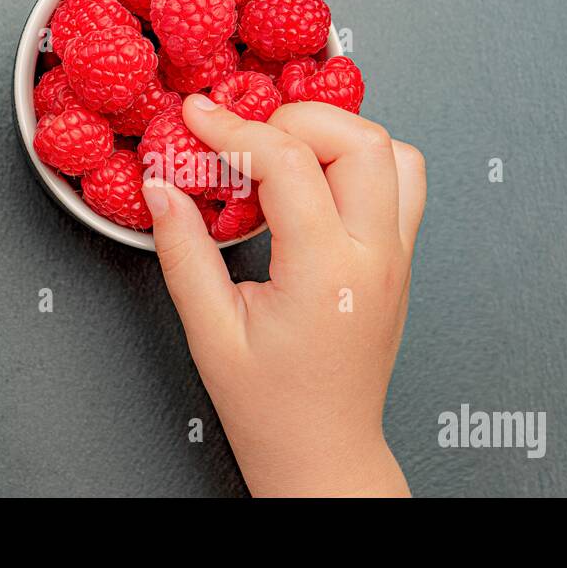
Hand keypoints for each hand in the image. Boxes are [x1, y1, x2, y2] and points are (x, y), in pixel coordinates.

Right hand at [143, 96, 425, 496]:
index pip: (289, 163)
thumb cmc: (272, 406)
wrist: (323, 449)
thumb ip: (184, 251)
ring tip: (284, 153)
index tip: (198, 119)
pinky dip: (363, 160)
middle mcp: (374, 256)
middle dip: (294, 118)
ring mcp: (396, 255)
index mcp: (325, 273)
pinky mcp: (401, 258)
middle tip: (244, 135)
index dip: (234, 129)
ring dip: (338, 135)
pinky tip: (316, 180)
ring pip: (395, 152)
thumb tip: (163, 187)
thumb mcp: (210, 330)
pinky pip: (403, 182)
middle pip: (360, 139)